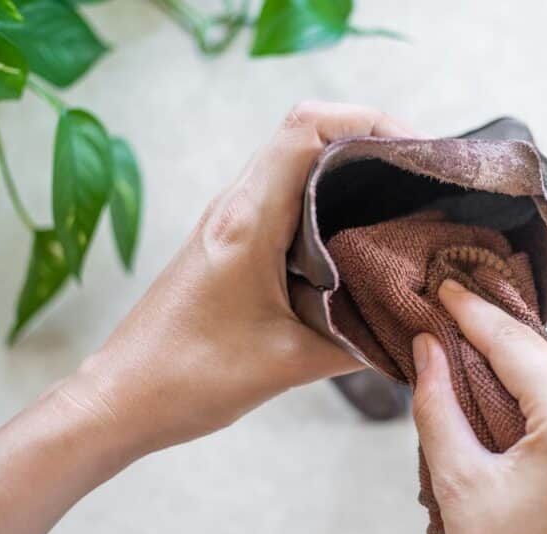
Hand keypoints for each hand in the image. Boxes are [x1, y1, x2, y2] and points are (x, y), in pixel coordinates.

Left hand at [65, 101, 414, 462]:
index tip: (418, 153)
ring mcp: (233, 221)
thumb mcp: (290, 365)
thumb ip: (360, 342)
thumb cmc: (189, 378)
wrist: (122, 399)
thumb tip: (414, 325)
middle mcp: (238, 206)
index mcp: (249, 221)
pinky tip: (362, 242)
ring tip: (404, 205)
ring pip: (299, 165)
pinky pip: (289, 200)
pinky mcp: (233, 243)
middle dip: (373, 144)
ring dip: (352, 173)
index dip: (370, 122)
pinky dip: (331, 204)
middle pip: (310, 134)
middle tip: (423, 181)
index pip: (309, 129)